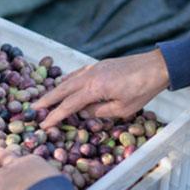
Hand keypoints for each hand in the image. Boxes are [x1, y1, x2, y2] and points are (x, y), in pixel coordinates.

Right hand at [33, 50, 170, 128]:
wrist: (157, 66)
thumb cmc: (143, 90)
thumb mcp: (123, 109)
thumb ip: (99, 112)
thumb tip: (83, 112)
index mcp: (94, 89)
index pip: (68, 105)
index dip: (54, 116)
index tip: (43, 124)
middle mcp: (89, 76)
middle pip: (61, 90)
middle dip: (46, 100)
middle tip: (33, 109)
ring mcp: (92, 68)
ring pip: (67, 80)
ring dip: (54, 90)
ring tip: (43, 99)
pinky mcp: (97, 65)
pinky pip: (76, 74)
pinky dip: (66, 80)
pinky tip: (62, 85)